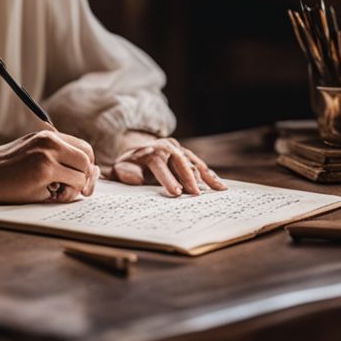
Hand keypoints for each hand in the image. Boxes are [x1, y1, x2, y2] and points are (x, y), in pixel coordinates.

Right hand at [0, 129, 97, 203]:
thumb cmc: (4, 172)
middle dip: (86, 178)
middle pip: (88, 158)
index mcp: (48, 136)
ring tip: (53, 192)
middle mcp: (50, 140)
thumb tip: (93, 174)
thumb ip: (59, 160)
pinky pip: (72, 186)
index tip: (77, 180)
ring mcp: (47, 154)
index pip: (83, 148)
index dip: (85, 166)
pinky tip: (46, 195)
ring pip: (83, 174)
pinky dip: (65, 195)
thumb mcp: (32, 157)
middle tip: (70, 190)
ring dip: (73, 188)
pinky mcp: (44, 170)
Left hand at [105, 133, 226, 196]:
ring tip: (217, 189)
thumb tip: (138, 178)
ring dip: (205, 176)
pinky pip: (199, 164)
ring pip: (194, 162)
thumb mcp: (120, 167)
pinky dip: (210, 174)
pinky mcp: (186, 154)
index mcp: (150, 152)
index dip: (168, 179)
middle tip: (196, 194)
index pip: (160, 165)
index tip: (176, 192)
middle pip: (180, 162)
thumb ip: (126, 173)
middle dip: (189, 178)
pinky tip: (219, 184)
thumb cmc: (128, 163)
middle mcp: (166, 148)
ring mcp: (178, 149)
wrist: (134, 147)